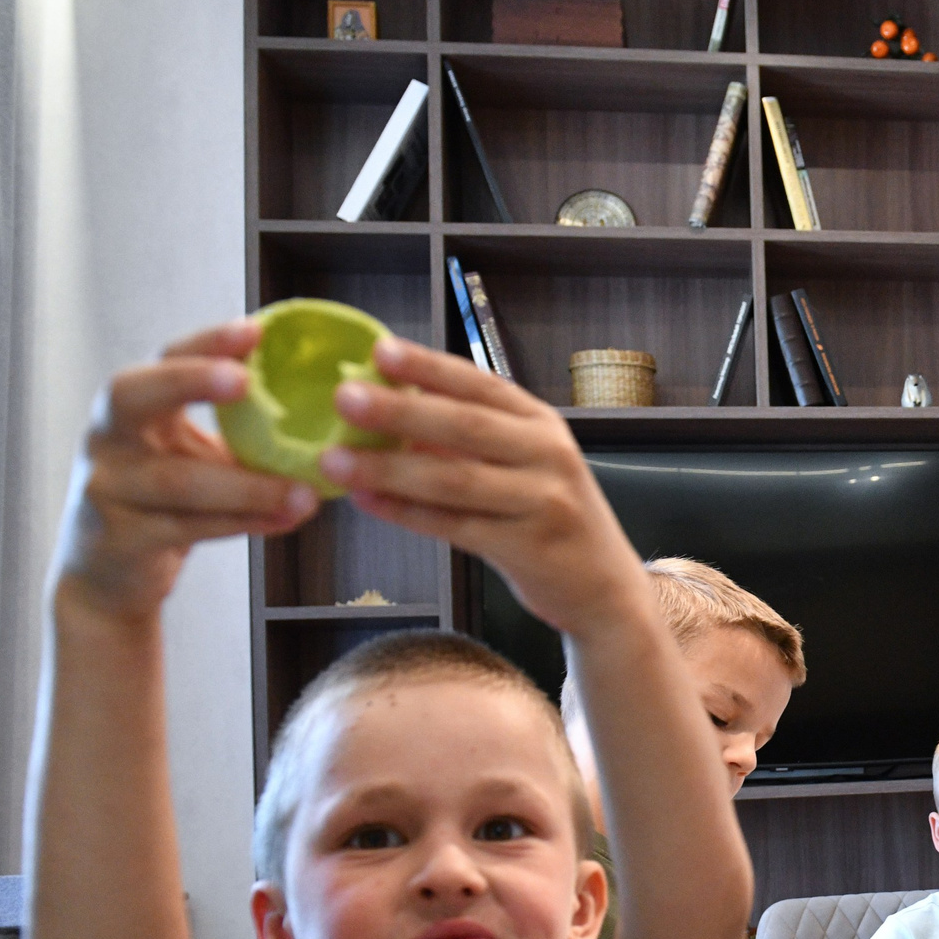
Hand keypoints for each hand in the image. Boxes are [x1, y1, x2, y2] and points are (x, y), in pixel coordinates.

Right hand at [56, 321, 317, 619]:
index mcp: (131, 407)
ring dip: (246, 485)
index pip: (163, 359)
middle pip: (131, 394)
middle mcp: (107, 439)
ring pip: (175, 479)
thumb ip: (239, 433)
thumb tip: (336, 410)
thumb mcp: (192, 456)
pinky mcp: (119, 539)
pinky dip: (240, 524)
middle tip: (245, 380)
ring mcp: (106, 488)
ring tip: (305, 492)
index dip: (205, 343)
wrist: (108, 576)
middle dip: (189, 380)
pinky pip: (185, 528)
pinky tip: (284, 520)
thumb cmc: (165, 502)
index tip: (255, 330)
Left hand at [321, 339, 640, 635]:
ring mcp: (543, 502)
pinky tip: (367, 502)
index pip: (481, 385)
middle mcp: (548, 455)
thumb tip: (391, 409)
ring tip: (333, 461)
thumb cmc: (551, 517)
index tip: (378, 350)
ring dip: (389, 470)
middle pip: (466, 426)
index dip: (429, 366)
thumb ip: (472, 439)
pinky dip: (408, 515)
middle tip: (344, 398)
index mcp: (541, 424)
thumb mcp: (526, 464)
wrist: (605, 587)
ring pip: (455, 481)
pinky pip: (456, 528)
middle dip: (400, 411)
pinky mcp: (530, 549)